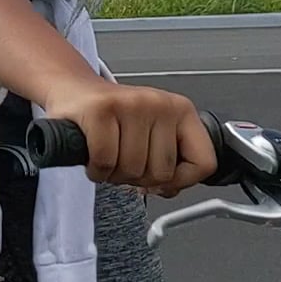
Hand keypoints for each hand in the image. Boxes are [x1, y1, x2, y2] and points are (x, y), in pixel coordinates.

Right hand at [37, 76, 216, 196]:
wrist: (76, 92)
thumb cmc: (115, 118)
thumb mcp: (152, 134)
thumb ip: (171, 163)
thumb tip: (170, 189)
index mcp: (181, 110)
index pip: (204, 163)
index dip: (181, 182)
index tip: (162, 178)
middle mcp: (160, 103)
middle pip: (163, 173)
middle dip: (138, 178)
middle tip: (125, 162)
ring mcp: (132, 104)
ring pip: (133, 169)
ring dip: (114, 174)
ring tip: (109, 156)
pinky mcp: (101, 110)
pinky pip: (105, 161)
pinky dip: (96, 169)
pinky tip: (94, 157)